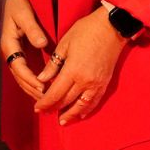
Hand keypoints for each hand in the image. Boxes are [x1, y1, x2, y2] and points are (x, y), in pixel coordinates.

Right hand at [0, 0, 49, 100]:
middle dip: (32, 89)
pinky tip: (42, 88)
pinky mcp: (17, 53)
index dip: (31, 79)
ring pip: (20, 77)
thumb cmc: (15, 5)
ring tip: (46, 99)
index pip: (19, 67)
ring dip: (31, 89)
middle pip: (19, 77)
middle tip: (48, 100)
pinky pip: (23, 72)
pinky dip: (31, 82)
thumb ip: (33, 29)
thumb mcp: (24, 13)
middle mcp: (8, 52)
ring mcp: (12, 54)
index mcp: (8, 44)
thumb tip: (42, 44)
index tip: (43, 87)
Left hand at [34, 8, 127, 124]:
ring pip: (82, 105)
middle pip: (67, 101)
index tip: (37, 108)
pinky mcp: (105, 83)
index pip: (55, 93)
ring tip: (61, 121)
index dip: (45, 103)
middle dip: (54, 108)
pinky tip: (80, 114)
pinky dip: (86, 110)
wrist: (112, 28)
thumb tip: (42, 79)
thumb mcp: (64, 44)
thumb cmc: (85, 31)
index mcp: (72, 71)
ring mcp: (97, 84)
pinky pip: (95, 101)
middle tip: (44, 113)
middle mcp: (85, 81)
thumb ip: (53, 64)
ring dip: (71, 114)